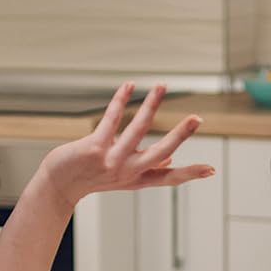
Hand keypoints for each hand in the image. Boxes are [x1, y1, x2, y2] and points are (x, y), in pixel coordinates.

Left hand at [35, 82, 214, 211]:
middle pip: (159, 153)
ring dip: (151, 105)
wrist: (58, 185)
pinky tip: (129, 85)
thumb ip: (146, 167)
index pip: (168, 177)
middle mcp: (126, 171)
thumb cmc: (91, 177)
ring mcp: (110, 160)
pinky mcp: (94, 148)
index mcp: (136, 178)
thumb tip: (171, 158)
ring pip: (137, 130)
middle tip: (197, 119)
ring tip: (163, 86)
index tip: (212, 170)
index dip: (190, 174)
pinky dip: (121, 100)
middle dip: (179, 135)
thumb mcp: (122, 176)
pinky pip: (111, 119)